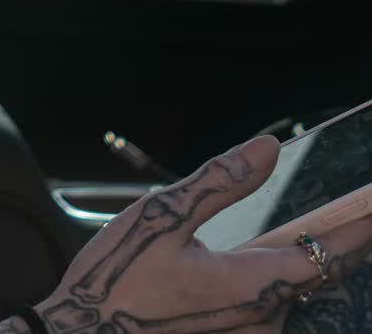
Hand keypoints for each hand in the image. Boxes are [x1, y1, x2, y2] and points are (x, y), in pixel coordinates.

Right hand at [35, 135, 371, 331]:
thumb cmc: (117, 278)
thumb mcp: (160, 216)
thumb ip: (219, 181)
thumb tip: (268, 147)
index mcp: (248, 284)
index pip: (325, 255)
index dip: (359, 230)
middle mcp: (259, 318)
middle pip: (315, 276)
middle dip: (335, 242)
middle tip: (353, 209)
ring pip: (291, 293)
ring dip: (299, 262)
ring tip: (305, 231)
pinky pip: (268, 309)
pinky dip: (275, 279)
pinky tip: (259, 260)